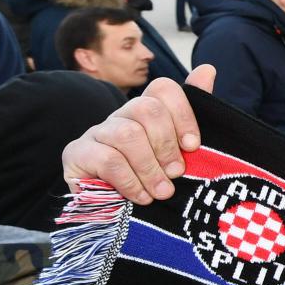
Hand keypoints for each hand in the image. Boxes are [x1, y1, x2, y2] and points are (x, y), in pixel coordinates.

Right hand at [61, 65, 215, 203]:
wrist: (118, 215)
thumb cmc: (153, 180)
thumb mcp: (179, 153)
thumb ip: (194, 113)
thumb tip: (208, 69)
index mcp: (146, 111)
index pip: (163, 89)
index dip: (182, 114)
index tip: (193, 146)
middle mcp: (120, 116)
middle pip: (146, 109)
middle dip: (166, 144)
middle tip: (177, 173)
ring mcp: (96, 133)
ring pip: (127, 134)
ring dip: (150, 167)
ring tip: (162, 192)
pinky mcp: (76, 154)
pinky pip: (108, 159)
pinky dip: (130, 181)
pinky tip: (142, 197)